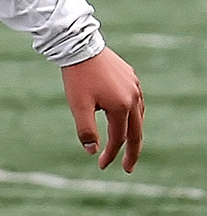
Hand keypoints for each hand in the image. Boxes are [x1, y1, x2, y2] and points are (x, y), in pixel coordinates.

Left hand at [62, 46, 142, 170]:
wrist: (80, 46)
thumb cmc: (77, 78)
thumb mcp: (78, 106)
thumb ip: (86, 130)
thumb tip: (92, 151)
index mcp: (121, 106)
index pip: (119, 138)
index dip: (111, 154)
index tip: (101, 166)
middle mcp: (133, 97)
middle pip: (136, 131)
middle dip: (132, 151)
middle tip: (127, 168)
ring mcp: (134, 86)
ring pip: (138, 116)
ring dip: (133, 132)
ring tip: (126, 145)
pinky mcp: (131, 77)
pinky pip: (136, 101)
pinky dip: (132, 115)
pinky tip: (126, 118)